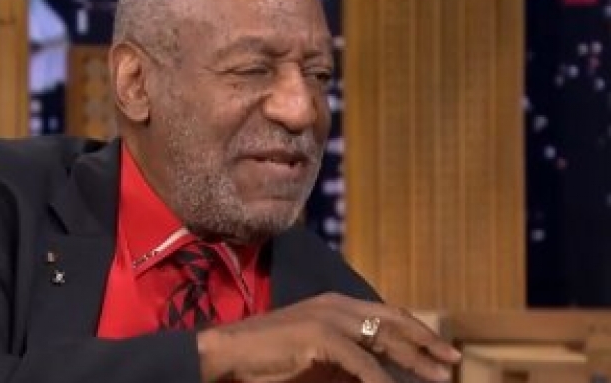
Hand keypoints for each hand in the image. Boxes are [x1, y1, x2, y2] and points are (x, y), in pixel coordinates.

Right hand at [196, 293, 460, 382]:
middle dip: (427, 343)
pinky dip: (381, 380)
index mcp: (335, 305)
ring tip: (439, 377)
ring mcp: (328, 318)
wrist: (226, 354)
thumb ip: (347, 364)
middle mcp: (335, 305)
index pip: (387, 315)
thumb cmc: (266, 361)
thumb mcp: (316, 361)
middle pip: (393, 322)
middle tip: (454, 361)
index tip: (442, 351)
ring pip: (384, 340)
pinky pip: (362, 362)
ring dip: (415, 362)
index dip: (418, 332)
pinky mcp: (320, 336)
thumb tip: (377, 375)